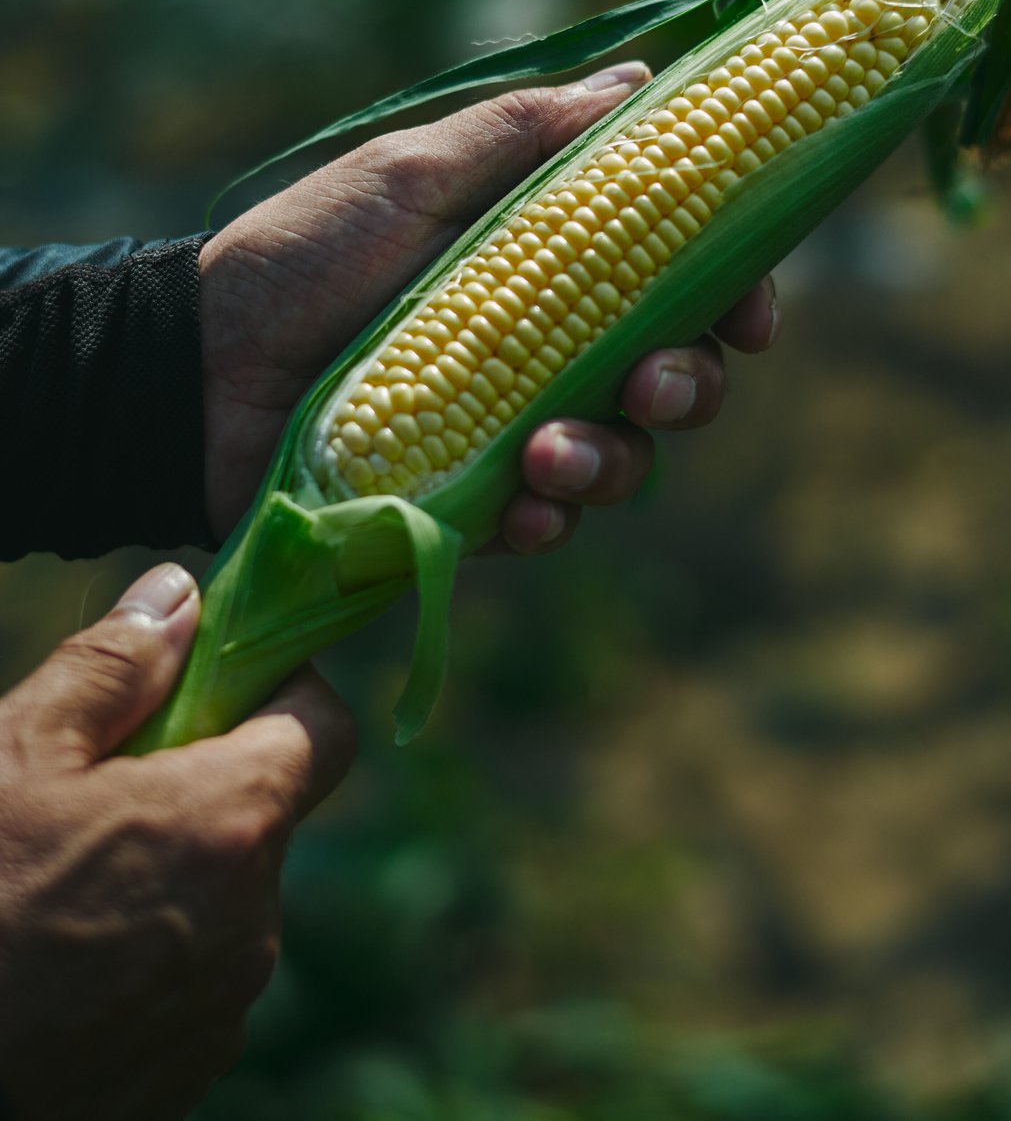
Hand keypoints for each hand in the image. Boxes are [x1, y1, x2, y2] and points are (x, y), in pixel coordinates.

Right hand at [0, 564, 354, 1120]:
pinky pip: (197, 980)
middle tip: (106, 791)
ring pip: (228, 899)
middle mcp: (255, 917)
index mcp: (230, 823)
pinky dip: (153, 956)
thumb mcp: (17, 757)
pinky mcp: (192, 1071)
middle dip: (203, 786)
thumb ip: (112, 667)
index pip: (325, 726)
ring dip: (175, 875)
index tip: (218, 687)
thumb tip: (180, 595)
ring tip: (69, 884)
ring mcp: (226, 1005)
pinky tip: (69, 959)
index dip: (282, 692)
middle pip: (264, 815)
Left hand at [200, 66, 779, 548]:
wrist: (196, 366)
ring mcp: (513, 429)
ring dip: (612, 461)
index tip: (753, 314)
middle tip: (650, 384)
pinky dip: (548, 519)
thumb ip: (524, 134)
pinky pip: (548, 522)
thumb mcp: (411, 172)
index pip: (681, 279)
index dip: (736, 296)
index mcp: (550, 262)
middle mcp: (551, 348)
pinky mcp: (471, 501)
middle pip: (677, 375)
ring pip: (625, 459)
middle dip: (689, 386)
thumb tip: (644, 78)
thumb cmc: (301, 253)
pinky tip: (521, 510)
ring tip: (547, 455)